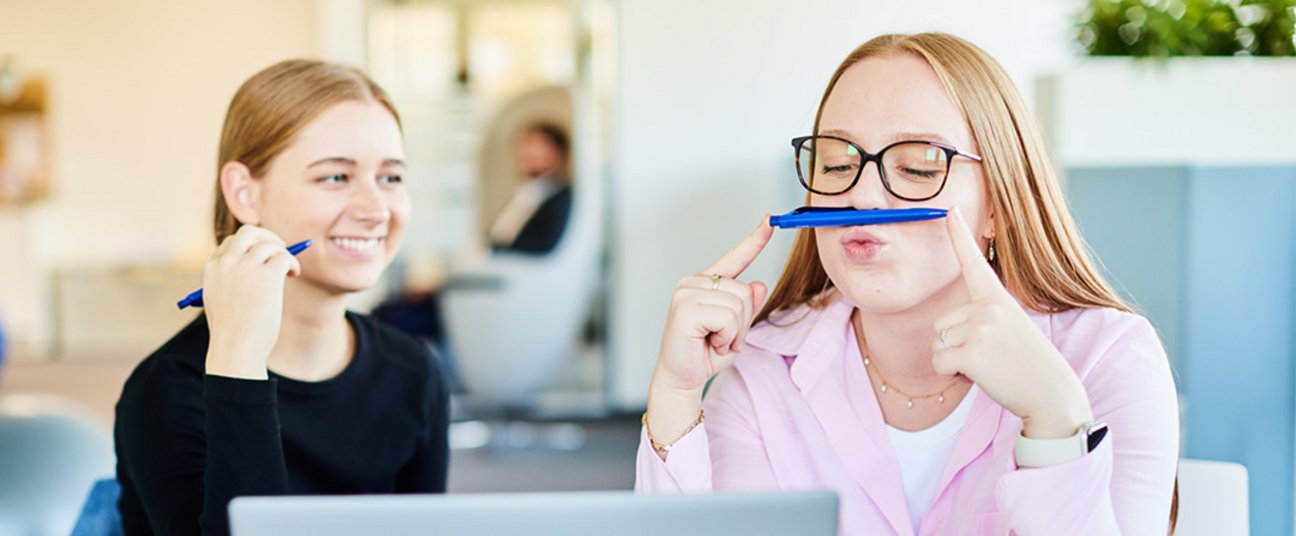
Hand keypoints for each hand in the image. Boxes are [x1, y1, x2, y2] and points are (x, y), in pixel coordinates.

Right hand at [202, 225, 301, 379]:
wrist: (236, 349)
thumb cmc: (232, 331)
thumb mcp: (222, 300)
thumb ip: (232, 279)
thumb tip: (259, 263)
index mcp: (212, 268)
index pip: (232, 242)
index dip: (250, 245)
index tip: (263, 255)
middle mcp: (227, 262)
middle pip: (249, 232)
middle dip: (267, 236)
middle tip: (281, 248)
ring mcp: (246, 266)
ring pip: (271, 244)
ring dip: (284, 254)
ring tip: (289, 271)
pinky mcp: (267, 274)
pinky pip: (285, 257)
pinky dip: (293, 263)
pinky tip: (294, 274)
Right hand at [646, 217, 773, 448]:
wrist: (680, 380)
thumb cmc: (705, 354)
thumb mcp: (736, 330)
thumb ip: (748, 307)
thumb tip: (759, 284)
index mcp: (705, 282)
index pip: (734, 257)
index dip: (754, 240)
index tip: (770, 220)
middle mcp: (693, 282)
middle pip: (746, 290)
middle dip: (743, 322)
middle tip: (722, 339)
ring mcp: (687, 293)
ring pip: (740, 305)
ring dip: (735, 332)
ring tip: (714, 341)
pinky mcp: (685, 308)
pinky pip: (728, 318)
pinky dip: (727, 336)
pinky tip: (710, 343)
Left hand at [931, 208, 1092, 438]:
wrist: (1052, 394)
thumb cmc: (1027, 364)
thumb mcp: (1010, 327)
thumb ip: (983, 315)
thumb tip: (949, 323)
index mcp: (998, 298)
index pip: (974, 262)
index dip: (959, 236)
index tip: (949, 210)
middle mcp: (988, 307)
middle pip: (940, 322)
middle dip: (955, 344)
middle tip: (990, 355)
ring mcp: (980, 328)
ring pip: (937, 343)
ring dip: (954, 359)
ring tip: (988, 364)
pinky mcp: (971, 352)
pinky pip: (938, 362)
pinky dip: (952, 374)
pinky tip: (980, 375)